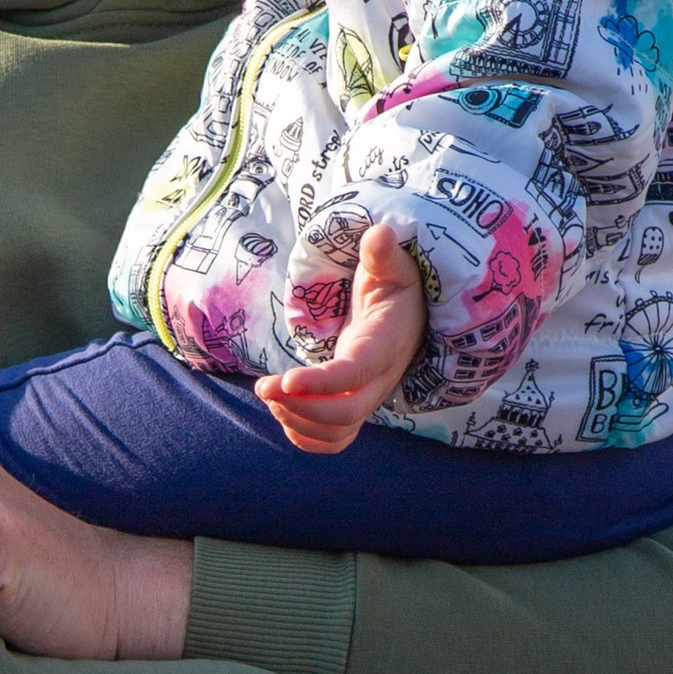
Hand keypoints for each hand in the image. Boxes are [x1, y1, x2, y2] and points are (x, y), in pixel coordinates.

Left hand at [256, 223, 426, 454]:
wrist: (409, 314)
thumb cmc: (396, 284)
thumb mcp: (393, 265)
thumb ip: (383, 254)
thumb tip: (378, 234)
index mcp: (385, 344)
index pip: (354, 373)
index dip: (321, 383)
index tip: (284, 380)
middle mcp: (380, 378)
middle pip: (346, 413)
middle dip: (299, 407)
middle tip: (263, 386)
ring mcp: (369, 396)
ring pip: (337, 431)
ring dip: (297, 420)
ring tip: (269, 393)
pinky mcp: (355, 406)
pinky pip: (335, 439)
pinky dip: (305, 436)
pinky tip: (282, 411)